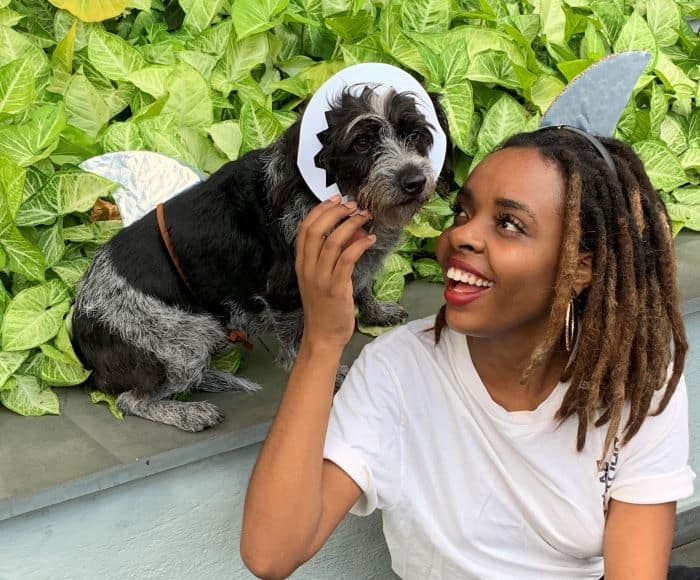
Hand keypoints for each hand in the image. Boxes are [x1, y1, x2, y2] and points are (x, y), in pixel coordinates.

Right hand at [295, 194, 375, 350]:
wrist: (322, 336)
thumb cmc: (324, 308)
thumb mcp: (321, 279)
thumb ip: (332, 257)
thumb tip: (351, 233)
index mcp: (301, 264)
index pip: (305, 229)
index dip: (320, 210)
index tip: (336, 200)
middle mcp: (308, 268)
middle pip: (316, 230)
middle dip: (335, 212)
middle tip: (353, 205)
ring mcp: (320, 278)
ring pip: (332, 242)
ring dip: (351, 225)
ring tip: (365, 217)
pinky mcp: (336, 288)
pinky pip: (347, 259)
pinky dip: (360, 245)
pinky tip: (370, 239)